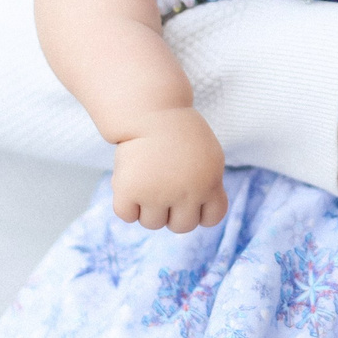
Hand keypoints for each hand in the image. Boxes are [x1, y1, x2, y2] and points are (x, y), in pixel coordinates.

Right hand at [111, 106, 227, 231]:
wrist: (149, 110)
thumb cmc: (178, 131)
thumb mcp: (208, 155)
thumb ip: (207, 185)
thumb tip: (198, 219)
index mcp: (210, 183)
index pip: (211, 218)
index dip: (200, 211)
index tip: (189, 196)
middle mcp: (187, 192)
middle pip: (181, 227)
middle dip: (172, 212)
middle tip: (163, 187)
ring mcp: (157, 193)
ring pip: (152, 223)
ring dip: (147, 207)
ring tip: (146, 179)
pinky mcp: (129, 190)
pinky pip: (126, 215)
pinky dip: (126, 203)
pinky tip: (130, 182)